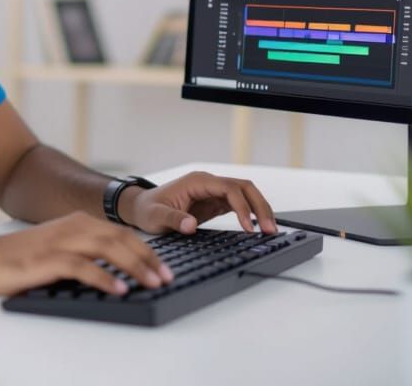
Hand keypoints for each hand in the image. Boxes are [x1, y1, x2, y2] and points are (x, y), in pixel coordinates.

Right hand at [0, 211, 172, 296]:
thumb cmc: (21, 258)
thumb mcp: (58, 248)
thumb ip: (84, 252)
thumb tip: (118, 270)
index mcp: (77, 222)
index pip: (121, 233)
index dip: (146, 251)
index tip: (164, 269)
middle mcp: (73, 226)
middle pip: (121, 239)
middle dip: (148, 259)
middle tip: (166, 278)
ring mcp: (60, 241)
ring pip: (107, 249)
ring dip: (134, 266)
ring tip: (152, 283)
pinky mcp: (48, 258)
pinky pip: (83, 267)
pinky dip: (104, 277)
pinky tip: (119, 289)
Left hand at [120, 171, 277, 234]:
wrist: (141, 208)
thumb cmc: (147, 209)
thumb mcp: (155, 216)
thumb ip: (173, 219)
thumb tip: (190, 225)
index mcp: (197, 181)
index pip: (229, 188)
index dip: (242, 206)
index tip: (249, 227)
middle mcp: (209, 183)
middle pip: (244, 188)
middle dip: (259, 206)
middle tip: (270, 229)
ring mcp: (214, 192)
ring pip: (246, 195)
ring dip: (259, 210)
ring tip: (270, 230)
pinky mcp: (215, 203)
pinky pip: (240, 205)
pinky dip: (251, 215)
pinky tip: (258, 228)